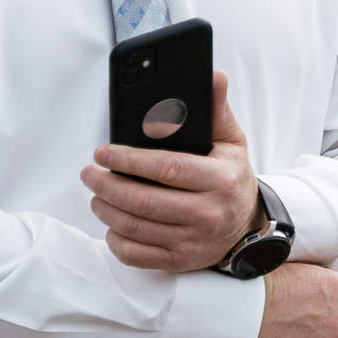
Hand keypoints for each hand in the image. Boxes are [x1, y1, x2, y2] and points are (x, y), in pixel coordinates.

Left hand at [83, 70, 260, 270]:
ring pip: (134, 227)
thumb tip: (214, 75)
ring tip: (97, 193)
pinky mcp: (179, 261)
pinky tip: (111, 223)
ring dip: (105, 208)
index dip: (129, 160)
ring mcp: (193, 241)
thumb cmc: (232, 178)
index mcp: (221, 180)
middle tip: (90, 173)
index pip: (167, 169)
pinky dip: (115, 239)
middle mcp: (209, 213)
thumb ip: (217, 109)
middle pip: (143, 201)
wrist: (247, 227)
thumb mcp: (231, 142)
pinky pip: (136, 254)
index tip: (103, 152)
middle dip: (107, 185)